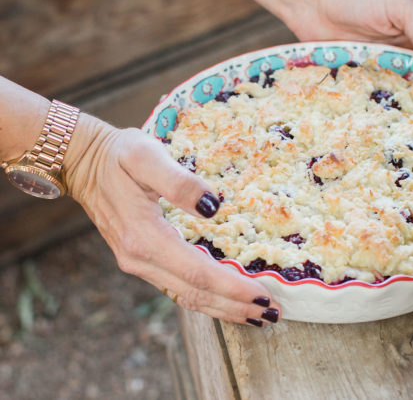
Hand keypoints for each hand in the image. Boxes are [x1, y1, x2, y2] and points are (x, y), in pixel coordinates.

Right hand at [64, 114, 279, 325]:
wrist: (83, 162)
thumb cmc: (118, 155)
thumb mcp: (147, 156)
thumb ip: (179, 182)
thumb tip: (213, 207)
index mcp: (144, 237)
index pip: (197, 274)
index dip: (232, 288)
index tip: (263, 295)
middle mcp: (140, 259)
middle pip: (194, 294)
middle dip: (235, 306)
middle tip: (271, 313)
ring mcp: (138, 263)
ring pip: (186, 297)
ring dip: (223, 308)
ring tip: (255, 314)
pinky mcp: (141, 260)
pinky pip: (178, 288)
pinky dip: (206, 298)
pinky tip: (224, 299)